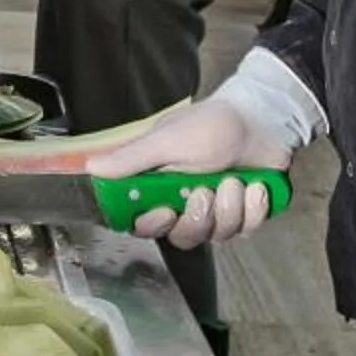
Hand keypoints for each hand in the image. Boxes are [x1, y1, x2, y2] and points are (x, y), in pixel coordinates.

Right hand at [84, 91, 296, 248]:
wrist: (263, 120)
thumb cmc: (213, 125)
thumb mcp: (168, 139)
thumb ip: (132, 158)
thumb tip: (92, 167)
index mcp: (159, 184)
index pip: (143, 222)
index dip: (152, 225)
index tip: (166, 212)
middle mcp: (185, 202)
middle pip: (183, 236)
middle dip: (199, 217)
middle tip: (205, 190)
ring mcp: (217, 211)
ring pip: (216, 235)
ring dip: (230, 208)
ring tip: (235, 179)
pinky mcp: (244, 214)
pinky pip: (246, 230)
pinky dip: (253, 208)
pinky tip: (255, 186)